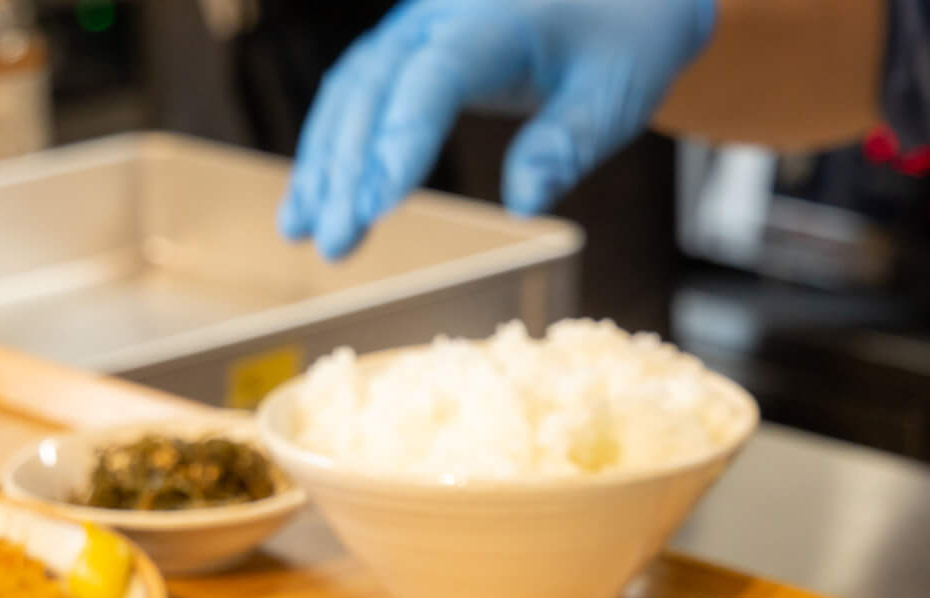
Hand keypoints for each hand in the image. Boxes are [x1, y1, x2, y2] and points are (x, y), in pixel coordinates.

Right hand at [278, 0, 716, 258]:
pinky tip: (313, 199)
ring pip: (353, 92)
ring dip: (324, 162)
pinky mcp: (410, 48)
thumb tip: (522, 204)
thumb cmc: (625, 41)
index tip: (376, 208)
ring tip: (304, 231)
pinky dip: (333, 146)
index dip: (400, 143)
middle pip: (375, 89)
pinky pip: (359, 93)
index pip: (433, 80)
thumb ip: (565, 145)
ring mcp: (417, 27)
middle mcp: (440, 13)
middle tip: (335, 242)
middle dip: (347, 169)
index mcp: (493, 18)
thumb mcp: (613, 98)